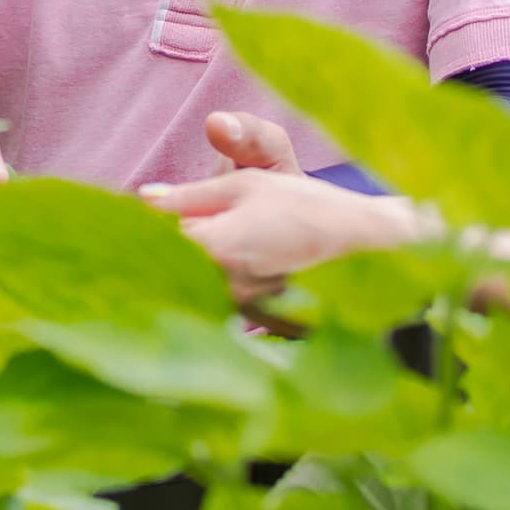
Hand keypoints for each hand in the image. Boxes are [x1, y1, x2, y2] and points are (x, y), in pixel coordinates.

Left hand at [145, 114, 430, 302]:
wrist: (368, 249)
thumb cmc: (308, 207)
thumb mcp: (248, 185)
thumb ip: (192, 195)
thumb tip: (144, 198)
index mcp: (214, 247)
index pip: (156, 243)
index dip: (146, 229)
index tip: (141, 219)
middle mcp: (222, 287)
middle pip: (171, 270)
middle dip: (165, 250)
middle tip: (169, 232)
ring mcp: (238, 311)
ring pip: (192, 288)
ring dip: (188, 270)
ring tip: (205, 248)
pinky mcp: (252, 324)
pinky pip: (217, 304)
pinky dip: (213, 287)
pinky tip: (228, 271)